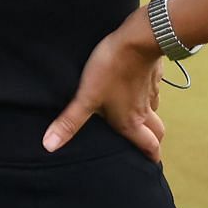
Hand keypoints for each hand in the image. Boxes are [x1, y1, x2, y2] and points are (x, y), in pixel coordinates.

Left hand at [43, 9, 167, 160]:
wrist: (138, 40)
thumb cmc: (111, 70)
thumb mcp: (86, 98)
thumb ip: (69, 122)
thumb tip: (49, 146)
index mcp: (131, 122)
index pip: (149, 147)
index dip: (151, 158)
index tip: (151, 166)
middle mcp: (145, 111)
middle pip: (157, 132)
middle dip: (154, 142)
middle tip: (148, 147)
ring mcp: (151, 92)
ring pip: (155, 110)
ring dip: (149, 117)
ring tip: (138, 118)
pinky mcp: (153, 74)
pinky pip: (153, 90)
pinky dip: (147, 95)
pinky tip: (137, 87)